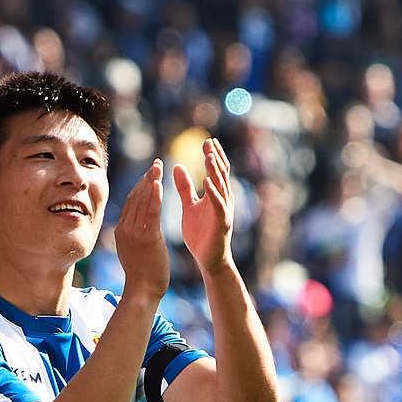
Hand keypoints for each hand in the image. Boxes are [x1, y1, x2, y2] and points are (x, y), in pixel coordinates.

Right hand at [114, 160, 167, 299]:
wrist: (142, 292)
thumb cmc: (142, 275)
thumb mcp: (133, 252)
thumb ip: (133, 237)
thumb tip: (135, 229)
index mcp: (122, 231)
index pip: (130, 203)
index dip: (139, 186)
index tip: (149, 174)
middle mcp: (125, 229)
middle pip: (135, 197)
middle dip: (146, 179)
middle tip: (155, 164)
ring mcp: (135, 233)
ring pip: (142, 201)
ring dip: (151, 182)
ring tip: (158, 167)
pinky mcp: (147, 238)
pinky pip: (151, 212)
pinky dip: (154, 196)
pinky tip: (159, 183)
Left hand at [177, 138, 236, 272]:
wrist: (208, 260)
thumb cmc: (201, 234)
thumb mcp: (190, 206)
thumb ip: (185, 187)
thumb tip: (177, 166)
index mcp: (215, 195)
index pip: (215, 171)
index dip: (212, 156)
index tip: (206, 141)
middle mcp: (223, 200)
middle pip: (220, 175)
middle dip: (215, 158)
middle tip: (209, 142)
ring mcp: (224, 211)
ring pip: (221, 187)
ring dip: (215, 171)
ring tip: (209, 156)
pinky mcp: (222, 223)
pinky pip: (218, 206)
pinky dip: (213, 193)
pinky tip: (207, 182)